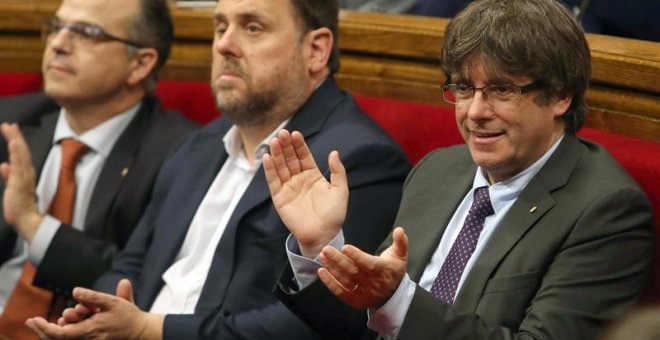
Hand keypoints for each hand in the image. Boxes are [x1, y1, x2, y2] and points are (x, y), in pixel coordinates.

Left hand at [0, 123, 42, 241]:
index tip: (11, 129)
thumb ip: (8, 175)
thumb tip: (3, 165)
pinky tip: (14, 144)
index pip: (20, 154)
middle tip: (10, 124)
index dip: (16, 141)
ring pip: (21, 155)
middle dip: (16, 136)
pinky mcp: (20, 181)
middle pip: (22, 151)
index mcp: (24, 173)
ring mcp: (24, 176)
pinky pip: (19, 165)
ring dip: (16, 141)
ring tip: (11, 129)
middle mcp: (26, 172)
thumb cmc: (18, 206)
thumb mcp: (12, 187)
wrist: (24, 219)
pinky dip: (17, 153)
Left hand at [25, 279, 163, 338]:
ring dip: (51, 332)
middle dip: (42, 331)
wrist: (141, 332)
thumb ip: (93, 297)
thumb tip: (75, 291)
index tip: (34, 319)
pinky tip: (59, 326)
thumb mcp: (113, 302)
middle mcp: (87, 339)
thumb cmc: (128, 316)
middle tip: (31, 321)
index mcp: (90, 330)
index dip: (44, 328)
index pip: (60, 334)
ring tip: (41, 323)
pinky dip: (62, 334)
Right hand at [263, 130, 347, 257]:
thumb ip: (338, 171)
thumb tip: (334, 152)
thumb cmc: (334, 214)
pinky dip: (269, 169)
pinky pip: (273, 181)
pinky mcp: (279, 198)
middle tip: (283, 133)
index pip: (304, 156)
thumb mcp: (340, 190)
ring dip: (277, 154)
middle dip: (286, 146)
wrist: (323, 234)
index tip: (296, 134)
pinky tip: (267, 157)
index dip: (299, 145)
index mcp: (313, 176)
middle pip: (290, 159)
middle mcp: (299, 179)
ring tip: (275, 141)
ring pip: (281, 167)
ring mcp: (288, 188)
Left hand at [318, 227, 407, 308]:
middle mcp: (373, 283)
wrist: (392, 295)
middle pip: (353, 271)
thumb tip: (399, 230)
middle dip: (338, 260)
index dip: (356, 256)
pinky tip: (322, 272)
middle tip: (326, 249)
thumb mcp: (400, 255)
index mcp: (383, 270)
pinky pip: (340, 292)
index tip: (345, 247)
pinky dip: (330, 283)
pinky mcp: (355, 299)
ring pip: (345, 281)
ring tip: (323, 257)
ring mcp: (363, 293)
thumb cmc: (393, 271)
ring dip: (332, 269)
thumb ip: (400, 242)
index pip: (369, 264)